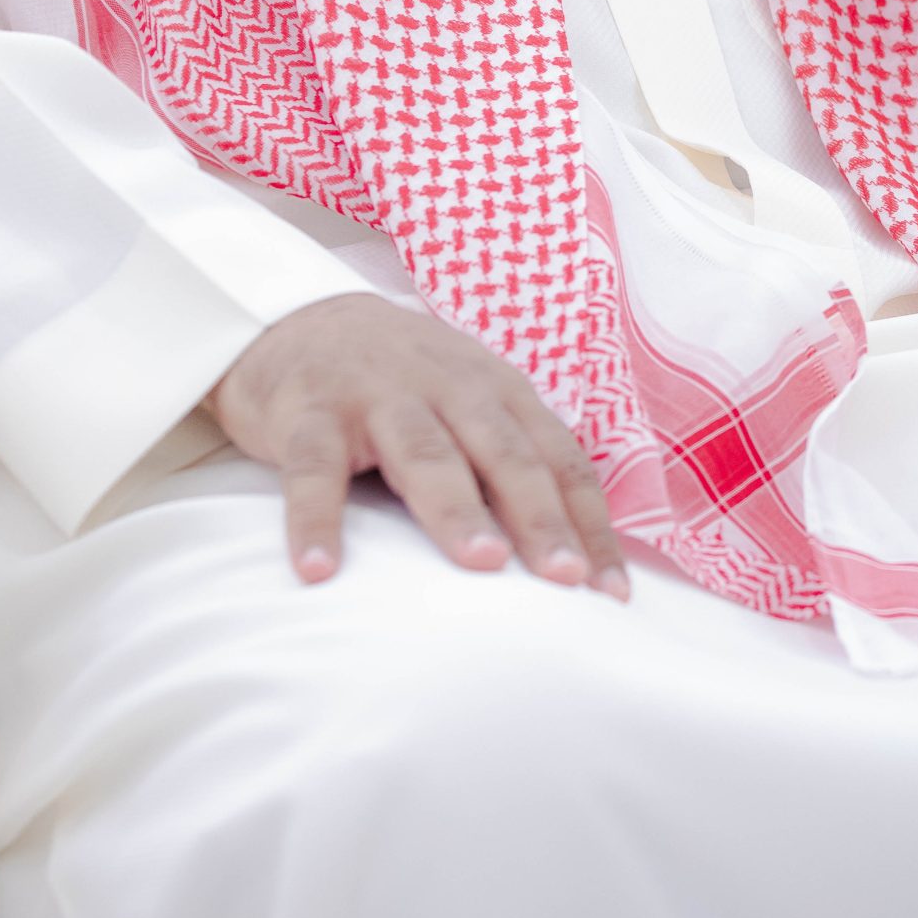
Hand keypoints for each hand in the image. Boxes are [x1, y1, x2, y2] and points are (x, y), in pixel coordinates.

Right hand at [208, 291, 629, 598]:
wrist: (304, 323)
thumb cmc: (407, 386)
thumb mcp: (469, 406)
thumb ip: (514, 464)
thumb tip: (579, 563)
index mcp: (497, 390)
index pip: (557, 458)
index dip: (588, 523)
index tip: (613, 594)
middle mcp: (446, 385)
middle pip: (502, 453)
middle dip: (539, 515)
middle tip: (566, 576)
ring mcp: (377, 394)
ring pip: (423, 452)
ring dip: (454, 507)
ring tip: (481, 562)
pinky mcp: (309, 411)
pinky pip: (314, 469)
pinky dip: (316, 518)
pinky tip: (319, 569)